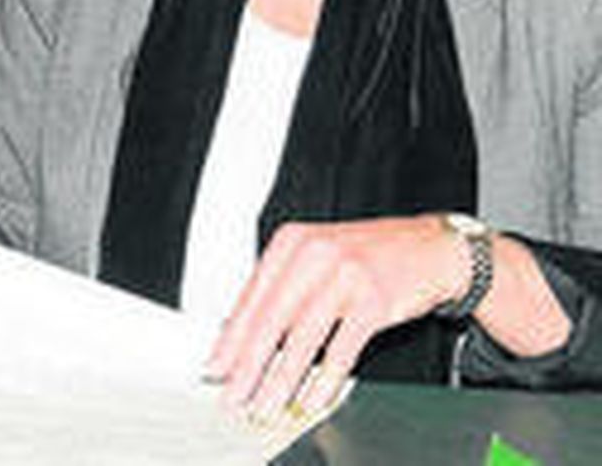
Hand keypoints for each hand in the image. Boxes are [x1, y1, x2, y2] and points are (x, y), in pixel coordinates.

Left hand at [206, 215, 459, 419]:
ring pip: (302, 337)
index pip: (251, 298)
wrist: (431, 248)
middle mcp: (314, 254)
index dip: (230, 338)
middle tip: (233, 394)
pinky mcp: (375, 300)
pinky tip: (310, 399)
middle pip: (270, 319)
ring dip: (280, 379)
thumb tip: (241, 335)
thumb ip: (282, 290)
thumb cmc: (368, 257)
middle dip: (247, 364)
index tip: (216, 367)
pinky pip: (341, 349)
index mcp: (291, 243)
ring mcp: (345, 276)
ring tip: (265, 404)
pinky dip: (324, 379)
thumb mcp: (317, 258)